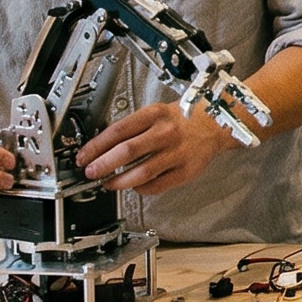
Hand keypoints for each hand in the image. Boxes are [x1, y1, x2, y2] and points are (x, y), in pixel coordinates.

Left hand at [77, 103, 238, 197]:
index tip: (84, 156)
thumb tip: (101, 148)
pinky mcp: (186, 171)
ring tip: (108, 184)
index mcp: (155, 114)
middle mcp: (166, 132)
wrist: (217, 124)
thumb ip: (133, 128)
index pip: (119, 130)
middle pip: (128, 151)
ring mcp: (177, 153)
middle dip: (103, 165)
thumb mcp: (156, 113)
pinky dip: (141, 188)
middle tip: (90, 172)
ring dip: (119, 181)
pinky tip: (134, 186)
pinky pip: (157, 185)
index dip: (97, 146)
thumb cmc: (182, 119)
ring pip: (142, 172)